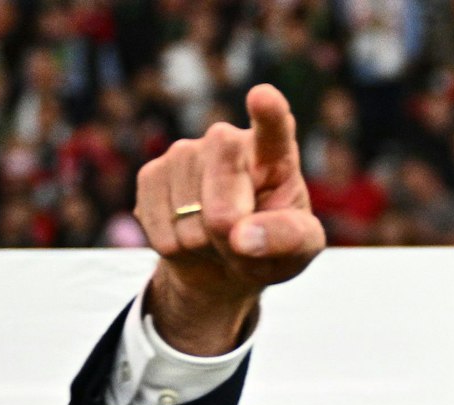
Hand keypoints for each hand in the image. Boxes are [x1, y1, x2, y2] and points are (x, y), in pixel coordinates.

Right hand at [136, 83, 325, 355]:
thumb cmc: (275, 246)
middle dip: (231, 234)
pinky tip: (190, 236)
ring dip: (207, 246)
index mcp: (275, 153)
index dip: (268, 112)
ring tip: (219, 237)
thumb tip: (239, 237)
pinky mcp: (151, 174)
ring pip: (190, 223)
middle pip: (222, 198)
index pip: (274, 127)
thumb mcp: (302, 247)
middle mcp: (226, 141)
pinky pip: (163, 232)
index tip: (264, 96)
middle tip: (244, 240)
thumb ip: (286, 238)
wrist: (227, 259)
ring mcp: (184, 153)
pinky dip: (179, 250)